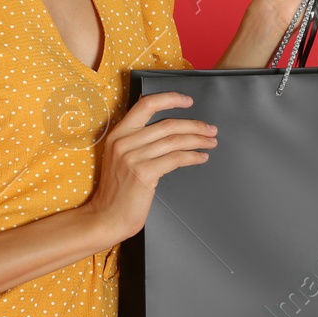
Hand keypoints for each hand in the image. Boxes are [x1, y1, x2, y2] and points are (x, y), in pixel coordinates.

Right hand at [84, 91, 216, 243]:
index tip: (188, 101)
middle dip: (195, 125)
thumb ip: (138, 140)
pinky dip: (193, 157)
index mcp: (118, 134)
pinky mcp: (144, 173)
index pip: (146, 105)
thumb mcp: (120, 157)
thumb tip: (168, 127)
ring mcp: (133, 157)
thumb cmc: (117, 191)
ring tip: (210, 142)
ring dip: (198, 140)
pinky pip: (176, 158)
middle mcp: (124, 142)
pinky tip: (201, 157)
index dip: (170, 99)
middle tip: (210, 129)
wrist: (107, 217)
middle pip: (167, 124)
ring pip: (175, 141)